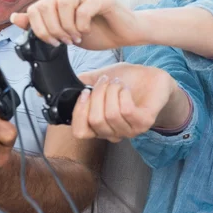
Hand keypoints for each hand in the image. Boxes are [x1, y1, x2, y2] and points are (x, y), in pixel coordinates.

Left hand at [10, 0, 143, 49]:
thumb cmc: (98, 30)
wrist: (125, 32)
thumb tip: (15, 18)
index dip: (40, 29)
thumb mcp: (64, 31)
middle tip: (65, 41)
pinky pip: (83, 8)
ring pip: (64, 3)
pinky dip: (81, 24)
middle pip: (47, 4)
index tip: (53, 42)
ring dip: (67, 27)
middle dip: (53, 30)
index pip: (35, 8)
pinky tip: (86, 31)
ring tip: (75, 37)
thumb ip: (41, 24)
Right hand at [71, 63, 188, 142]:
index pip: (80, 132)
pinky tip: (125, 88)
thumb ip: (80, 84)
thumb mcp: (98, 79)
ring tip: (117, 83)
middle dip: (97, 94)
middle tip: (104, 81)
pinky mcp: (144, 122)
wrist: (153, 79)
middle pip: (95, 121)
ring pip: (110, 115)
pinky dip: (122, 94)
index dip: (79, 112)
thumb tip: (59, 87)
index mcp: (100, 126)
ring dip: (111, 91)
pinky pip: (126, 111)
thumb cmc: (127, 80)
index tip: (84, 92)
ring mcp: (130, 130)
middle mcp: (114, 132)